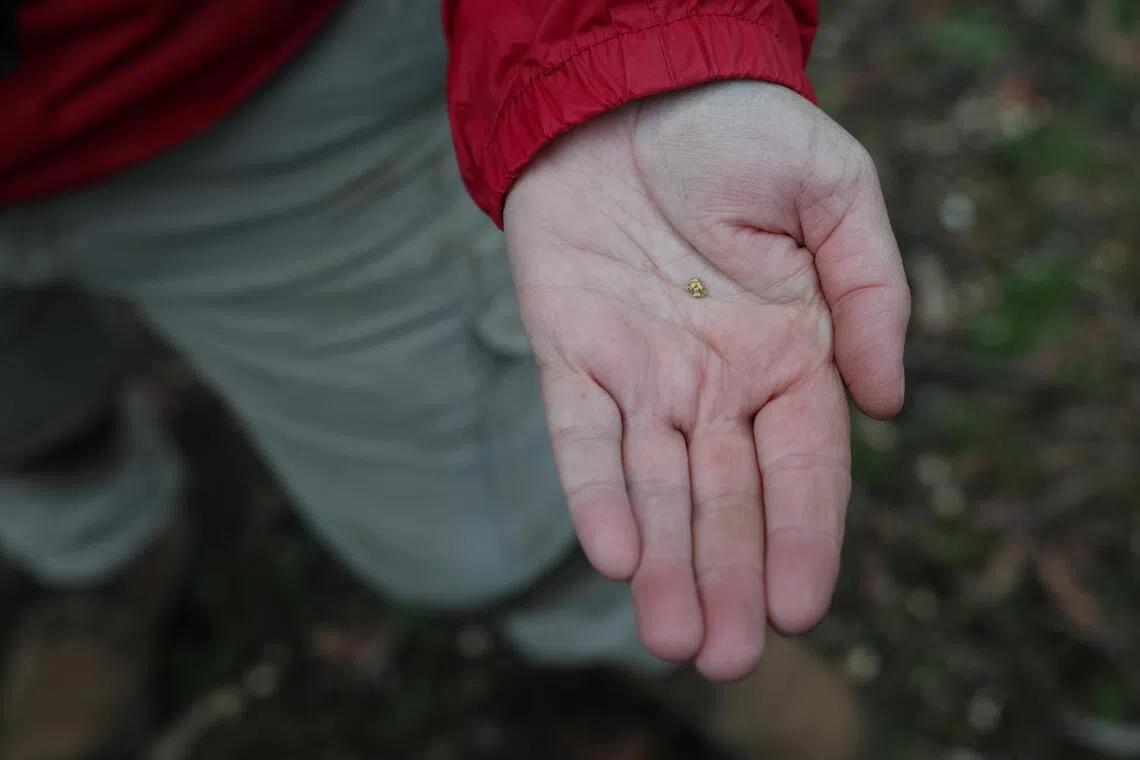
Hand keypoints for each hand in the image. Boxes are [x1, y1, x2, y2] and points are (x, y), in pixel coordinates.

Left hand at [503, 81, 909, 680]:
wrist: (635, 88)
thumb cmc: (742, 134)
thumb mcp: (837, 190)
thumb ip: (874, 293)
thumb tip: (888, 405)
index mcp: (787, 354)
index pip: (803, 469)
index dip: (805, 538)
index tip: (804, 609)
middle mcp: (713, 380)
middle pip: (725, 498)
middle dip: (729, 579)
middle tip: (727, 660)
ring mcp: (639, 372)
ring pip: (653, 486)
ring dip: (663, 564)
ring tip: (671, 639)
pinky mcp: (569, 351)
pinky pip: (579, 434)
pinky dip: (594, 491)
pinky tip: (611, 553)